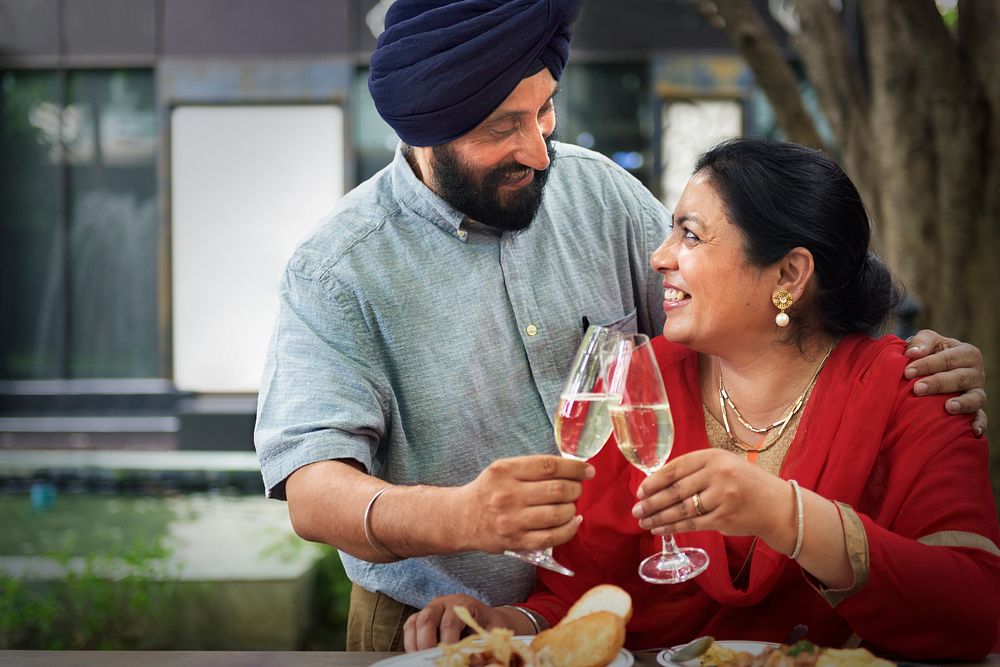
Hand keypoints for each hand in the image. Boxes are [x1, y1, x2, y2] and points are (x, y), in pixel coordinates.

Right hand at [403, 594, 514, 651]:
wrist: (486, 619)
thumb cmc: (489, 626)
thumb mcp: (493, 634)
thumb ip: (485, 645)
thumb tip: (474, 659)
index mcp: (463, 603)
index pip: (450, 620)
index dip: (448, 639)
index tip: (450, 654)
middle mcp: (444, 603)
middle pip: (427, 618)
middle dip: (426, 642)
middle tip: (432, 659)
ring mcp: (431, 609)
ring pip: (415, 621)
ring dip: (415, 643)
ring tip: (422, 659)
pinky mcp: (423, 618)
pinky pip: (410, 627)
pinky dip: (410, 642)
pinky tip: (418, 655)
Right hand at [453, 455, 592, 552]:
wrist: (461, 519)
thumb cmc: (488, 490)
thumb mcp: (502, 469)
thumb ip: (531, 468)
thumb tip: (571, 469)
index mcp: (505, 471)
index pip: (548, 466)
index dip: (574, 468)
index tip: (588, 470)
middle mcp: (508, 495)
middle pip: (557, 490)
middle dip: (576, 489)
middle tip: (577, 489)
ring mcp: (512, 521)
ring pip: (557, 514)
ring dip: (572, 508)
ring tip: (571, 505)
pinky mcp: (516, 541)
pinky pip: (551, 538)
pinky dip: (569, 530)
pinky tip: (574, 522)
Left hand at [632, 449, 790, 546]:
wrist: (775, 504)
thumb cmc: (743, 482)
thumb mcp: (722, 464)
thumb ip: (695, 469)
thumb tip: (657, 481)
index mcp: (713, 457)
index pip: (675, 468)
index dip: (654, 481)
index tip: (640, 491)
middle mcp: (717, 474)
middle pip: (675, 490)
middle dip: (652, 502)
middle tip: (636, 509)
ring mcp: (721, 497)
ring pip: (681, 509)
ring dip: (658, 516)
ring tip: (643, 521)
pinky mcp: (723, 518)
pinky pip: (691, 524)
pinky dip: (672, 527)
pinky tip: (660, 528)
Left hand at [904, 329, 986, 436]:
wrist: (937, 367)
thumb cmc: (932, 352)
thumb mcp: (928, 341)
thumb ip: (921, 342)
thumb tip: (913, 353)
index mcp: (966, 353)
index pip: (947, 359)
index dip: (927, 364)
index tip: (907, 372)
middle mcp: (976, 373)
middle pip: (959, 378)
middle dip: (937, 383)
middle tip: (917, 389)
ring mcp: (977, 392)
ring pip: (974, 397)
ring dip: (962, 403)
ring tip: (948, 407)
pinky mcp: (976, 408)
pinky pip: (981, 417)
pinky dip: (979, 423)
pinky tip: (973, 431)